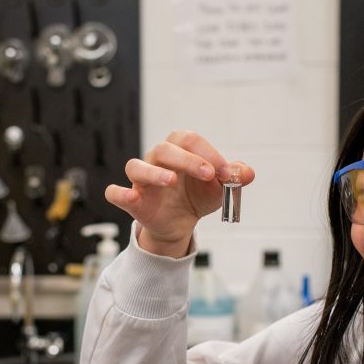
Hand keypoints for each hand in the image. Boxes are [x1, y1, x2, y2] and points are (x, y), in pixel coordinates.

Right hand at [105, 130, 253, 256]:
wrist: (181, 223)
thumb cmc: (197, 197)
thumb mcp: (219, 188)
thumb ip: (233, 178)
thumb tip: (248, 174)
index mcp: (179, 150)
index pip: (190, 140)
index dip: (210, 154)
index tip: (229, 174)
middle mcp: (157, 160)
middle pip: (165, 149)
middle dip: (189, 160)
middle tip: (210, 175)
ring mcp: (142, 180)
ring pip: (136, 166)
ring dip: (154, 172)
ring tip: (171, 181)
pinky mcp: (133, 201)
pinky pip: (115, 193)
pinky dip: (119, 193)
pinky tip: (130, 196)